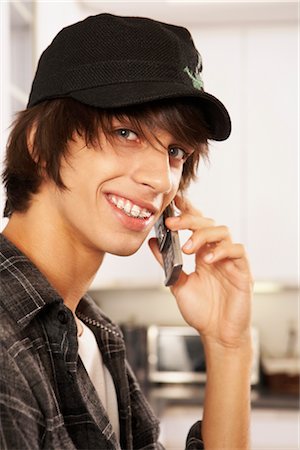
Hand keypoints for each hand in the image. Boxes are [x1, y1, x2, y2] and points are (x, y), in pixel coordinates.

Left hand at [149, 195, 253, 348]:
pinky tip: (208, 259)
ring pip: (223, 231)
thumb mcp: (177, 283)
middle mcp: (216, 253)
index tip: (175, 200)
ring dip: (203, 235)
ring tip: (188, 248)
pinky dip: (222, 250)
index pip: (197, 225)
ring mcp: (230, 260)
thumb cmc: (202, 311)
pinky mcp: (243, 271)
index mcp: (202, 253)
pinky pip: (237, 250)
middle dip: (189, 220)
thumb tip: (152, 242)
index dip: (188, 210)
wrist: (217, 334)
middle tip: (172, 223)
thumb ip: (166, 263)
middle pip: (208, 223)